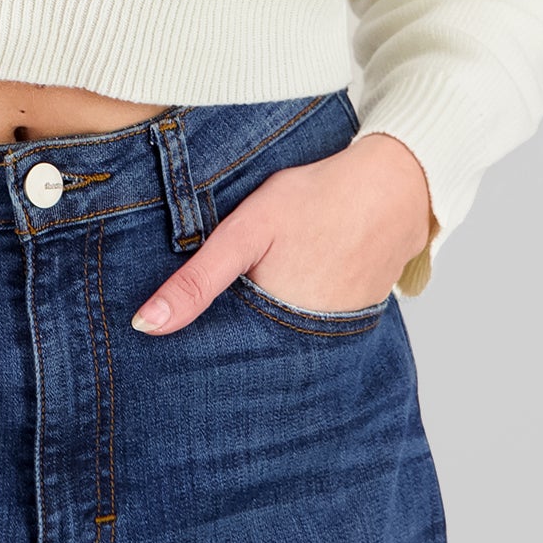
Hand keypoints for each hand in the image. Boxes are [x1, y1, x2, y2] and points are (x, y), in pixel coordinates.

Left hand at [129, 132, 432, 335]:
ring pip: (284, 339)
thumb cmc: (318, 200)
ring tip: (257, 293)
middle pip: (255, 351)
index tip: (173, 342)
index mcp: (275, 333)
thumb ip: (197, 281)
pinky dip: (296, 311)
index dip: (199, 349)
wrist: (398, 184)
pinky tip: (290, 283)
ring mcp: (337, 335)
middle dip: (232, 338)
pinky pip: (314, 326)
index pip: (224, 358)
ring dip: (266, 326)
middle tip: (217, 308)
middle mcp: (310, 348)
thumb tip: (144, 326)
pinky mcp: (356, 319)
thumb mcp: (246, 232)